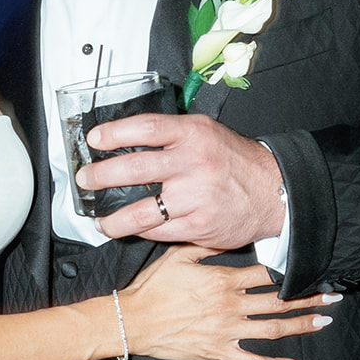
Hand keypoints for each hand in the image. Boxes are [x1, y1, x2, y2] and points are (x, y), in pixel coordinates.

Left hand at [78, 114, 284, 249]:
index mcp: (193, 134)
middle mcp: (193, 163)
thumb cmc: (235, 162)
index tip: (94, 140)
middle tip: (86, 180)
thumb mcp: (207, 134)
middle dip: (100, 176)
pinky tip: (132, 228)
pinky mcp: (198, 225)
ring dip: (112, 219)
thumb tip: (127, 140)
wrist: (274, 192)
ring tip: (100, 220)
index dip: (113, 133)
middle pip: (133, 169)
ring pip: (139, 211)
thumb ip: (171, 135)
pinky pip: (158, 231)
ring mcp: (195, 197)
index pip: (145, 128)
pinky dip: (141, 231)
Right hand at [119, 245, 338, 359]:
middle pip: (279, 301)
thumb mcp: (177, 256)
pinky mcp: (219, 351)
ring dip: (302, 325)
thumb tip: (229, 237)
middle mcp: (231, 305)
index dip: (292, 271)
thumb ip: (206, 247)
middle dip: (310, 298)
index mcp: (223, 280)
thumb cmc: (152, 288)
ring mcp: (227, 331)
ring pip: (274, 329)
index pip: (267, 274)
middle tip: (334, 296)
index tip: (312, 269)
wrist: (132, 320)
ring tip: (324, 320)